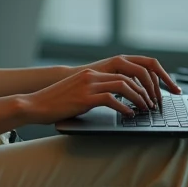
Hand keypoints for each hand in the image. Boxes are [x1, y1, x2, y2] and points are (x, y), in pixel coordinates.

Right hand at [23, 68, 149, 124]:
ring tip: (145, 109)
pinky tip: (129, 114)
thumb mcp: (78, 93)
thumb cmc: (56, 103)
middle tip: (152, 103)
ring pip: (123, 85)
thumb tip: (117, 102)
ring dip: (138, 98)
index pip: (124, 72)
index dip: (140, 82)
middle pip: (128, 77)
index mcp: (92, 73)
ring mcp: (88, 85)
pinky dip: (123, 107)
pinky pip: (110, 99)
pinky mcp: (84, 98)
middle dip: (144, 90)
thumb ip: (95, 93)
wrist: (34, 104)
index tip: (150, 93)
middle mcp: (92, 75)